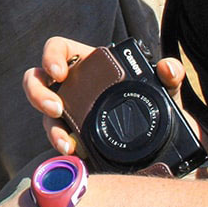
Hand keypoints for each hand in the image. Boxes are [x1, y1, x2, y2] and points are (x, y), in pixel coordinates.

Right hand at [23, 37, 205, 158]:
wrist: (163, 147)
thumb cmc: (157, 107)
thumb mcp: (166, 90)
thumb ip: (170, 74)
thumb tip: (168, 68)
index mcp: (88, 65)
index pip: (58, 50)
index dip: (51, 56)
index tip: (59, 72)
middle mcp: (72, 88)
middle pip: (37, 81)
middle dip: (38, 93)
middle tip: (56, 109)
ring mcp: (70, 115)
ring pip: (45, 116)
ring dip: (51, 129)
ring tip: (66, 143)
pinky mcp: (74, 139)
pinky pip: (59, 142)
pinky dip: (63, 149)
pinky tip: (75, 156)